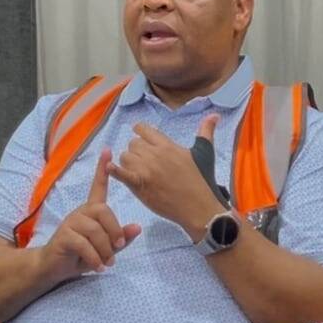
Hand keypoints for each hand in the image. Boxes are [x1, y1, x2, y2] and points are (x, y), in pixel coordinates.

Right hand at [39, 149, 141, 281]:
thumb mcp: (106, 249)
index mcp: (91, 211)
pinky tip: (98, 267)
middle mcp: (80, 212)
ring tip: (107, 263)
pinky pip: (83, 244)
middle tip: (119, 247)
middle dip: (114, 230)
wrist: (54, 268)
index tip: (108, 151)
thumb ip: (121, 238)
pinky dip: (94, 257)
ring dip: (105, 249)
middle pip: (103, 210)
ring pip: (94, 230)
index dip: (102, 169)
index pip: (97, 186)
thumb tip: (137, 227)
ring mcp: (70, 223)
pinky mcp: (63, 236)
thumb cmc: (82, 256)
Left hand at [110, 115, 225, 239]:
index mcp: (167, 145)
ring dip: (128, 163)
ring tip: (138, 171)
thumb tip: (215, 114)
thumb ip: (206, 131)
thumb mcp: (205, 152)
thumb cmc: (202, 179)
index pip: (143, 130)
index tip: (141, 138)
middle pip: (132, 144)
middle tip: (145, 162)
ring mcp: (146, 170)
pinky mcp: (140, 185)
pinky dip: (114, 170)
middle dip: (136, 151)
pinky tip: (108, 167)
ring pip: (125, 157)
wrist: (199, 207)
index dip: (140, 133)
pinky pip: (121, 174)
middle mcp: (154, 154)